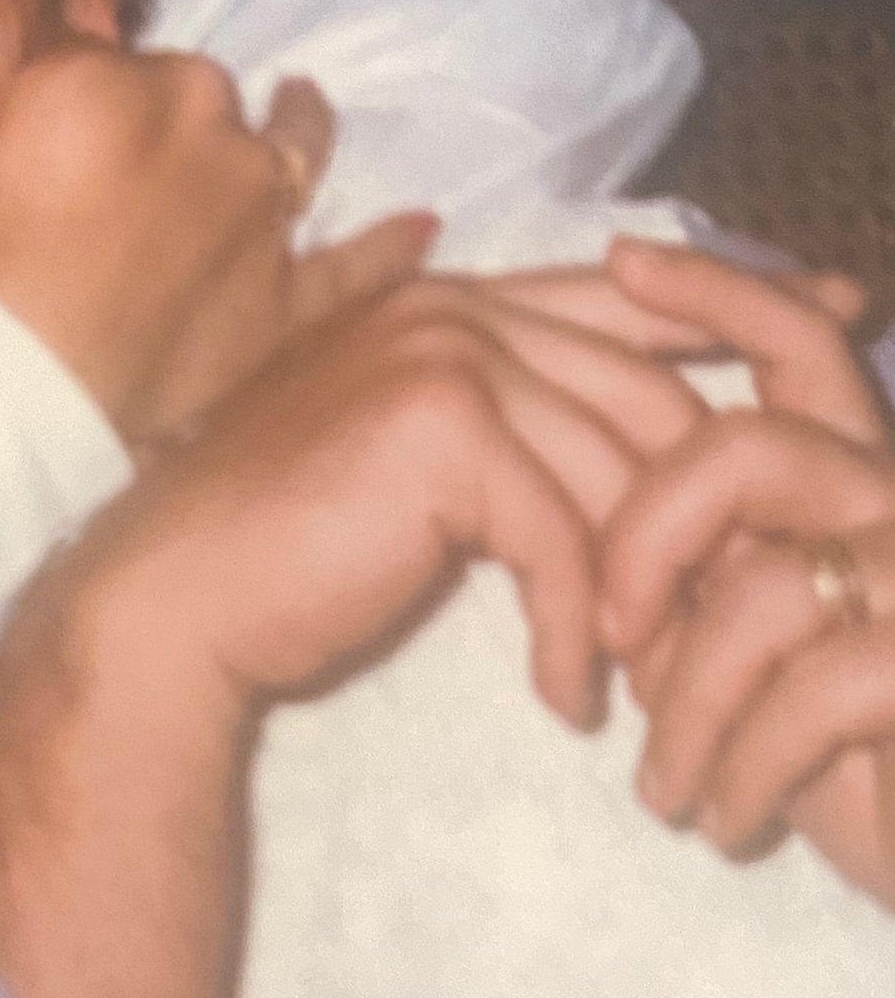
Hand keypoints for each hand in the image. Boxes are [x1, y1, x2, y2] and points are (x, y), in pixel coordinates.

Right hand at [0, 47, 434, 446]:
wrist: (29, 364)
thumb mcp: (14, 112)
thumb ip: (63, 54)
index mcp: (140, 80)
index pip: (137, 63)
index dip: (116, 93)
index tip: (93, 122)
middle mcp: (214, 132)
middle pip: (214, 102)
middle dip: (192, 118)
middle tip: (152, 154)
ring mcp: (260, 219)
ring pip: (294, 154)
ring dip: (299, 126)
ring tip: (302, 104)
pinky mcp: (281, 305)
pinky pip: (352, 271)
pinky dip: (387, 247)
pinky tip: (423, 225)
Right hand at [62, 270, 717, 732]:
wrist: (170, 601)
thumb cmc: (276, 549)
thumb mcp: (405, 457)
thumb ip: (494, 412)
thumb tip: (592, 420)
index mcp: (452, 297)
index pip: (632, 298)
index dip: (742, 311)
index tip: (842, 323)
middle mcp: (456, 306)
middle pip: (651, 397)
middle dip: (707, 513)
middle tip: (733, 615)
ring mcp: (447, 357)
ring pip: (619, 476)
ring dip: (644, 596)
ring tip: (653, 683)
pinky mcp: (442, 431)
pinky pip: (563, 540)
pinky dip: (574, 636)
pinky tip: (565, 700)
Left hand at [594, 239, 894, 902]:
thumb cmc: (838, 771)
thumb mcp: (740, 658)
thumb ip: (685, 573)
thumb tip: (567, 529)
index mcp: (863, 484)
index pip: (796, 346)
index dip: (714, 291)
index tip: (622, 258)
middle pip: (744, 452)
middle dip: (642, 545)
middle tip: (606, 637)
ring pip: (760, 593)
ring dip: (688, 711)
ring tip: (669, 789)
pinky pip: (810, 693)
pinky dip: (737, 770)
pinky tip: (723, 820)